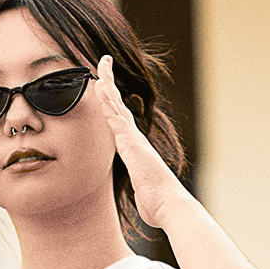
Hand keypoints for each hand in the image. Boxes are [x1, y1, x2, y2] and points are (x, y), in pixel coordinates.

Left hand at [93, 55, 187, 234]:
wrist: (169, 204)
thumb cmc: (158, 204)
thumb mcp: (145, 193)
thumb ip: (142, 189)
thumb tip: (146, 199)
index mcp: (136, 149)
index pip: (121, 120)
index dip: (114, 103)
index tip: (108, 88)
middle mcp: (135, 139)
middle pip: (119, 105)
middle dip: (111, 84)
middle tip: (105, 64)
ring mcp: (133, 139)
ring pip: (116, 105)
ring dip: (107, 85)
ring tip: (101, 66)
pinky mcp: (129, 142)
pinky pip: (114, 116)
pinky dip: (107, 100)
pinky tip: (100, 86)